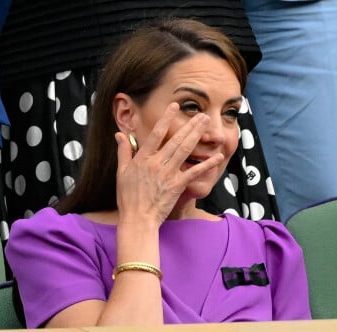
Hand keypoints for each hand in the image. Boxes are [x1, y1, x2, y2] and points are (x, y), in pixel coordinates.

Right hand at [114, 103, 223, 224]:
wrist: (138, 219)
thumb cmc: (128, 198)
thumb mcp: (121, 172)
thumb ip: (123, 152)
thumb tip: (119, 135)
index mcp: (142, 159)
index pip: (155, 134)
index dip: (166, 119)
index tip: (174, 106)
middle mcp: (156, 163)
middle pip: (175, 139)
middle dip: (189, 125)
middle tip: (202, 114)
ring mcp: (168, 174)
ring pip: (185, 150)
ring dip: (197, 135)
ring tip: (206, 124)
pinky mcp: (177, 185)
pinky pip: (194, 172)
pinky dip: (207, 164)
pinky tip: (217, 156)